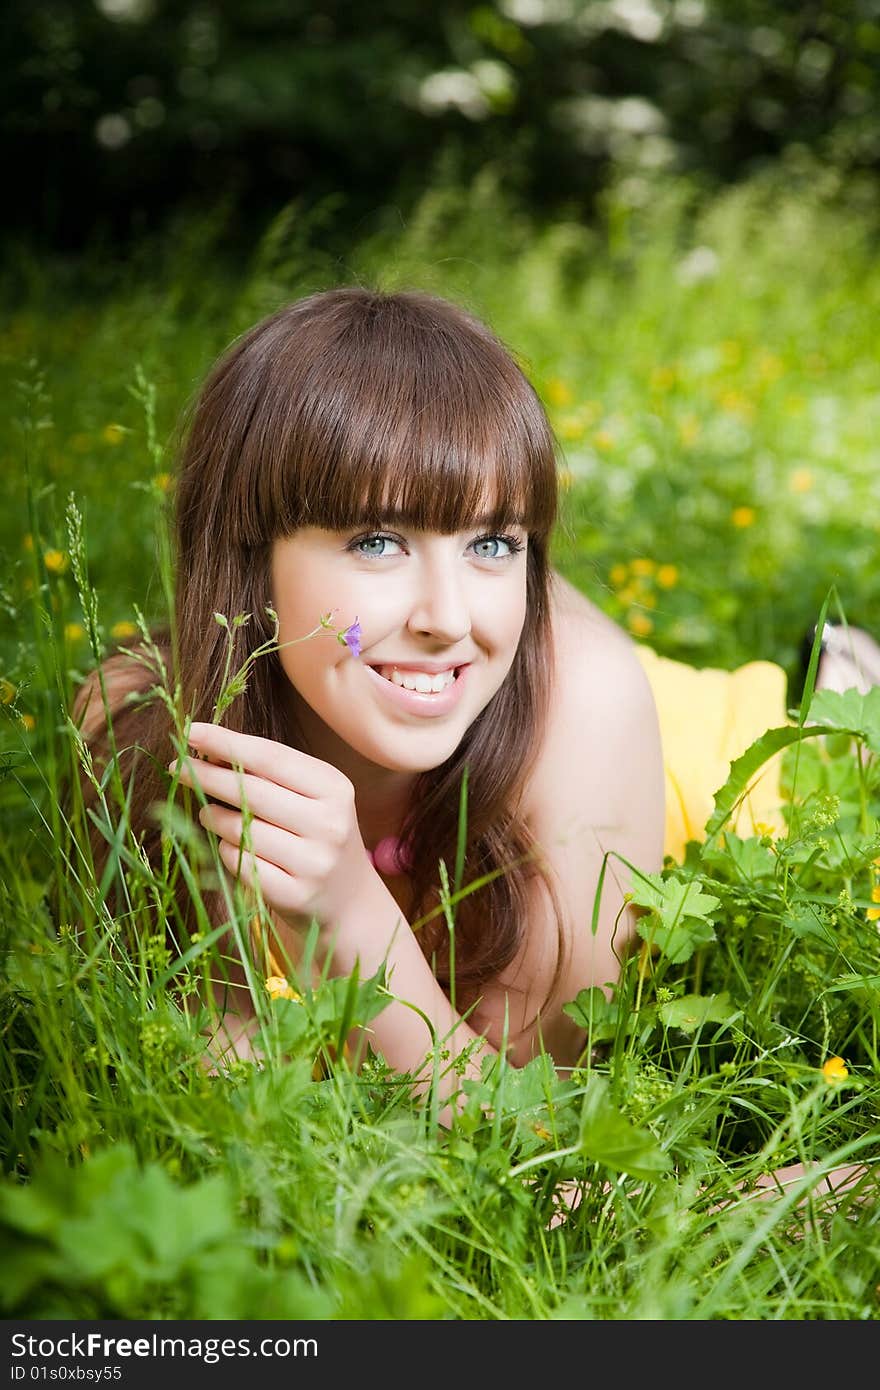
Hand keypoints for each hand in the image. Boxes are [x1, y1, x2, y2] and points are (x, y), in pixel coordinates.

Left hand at [169, 722, 374, 933]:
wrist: (350, 900)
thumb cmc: (317, 836)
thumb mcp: (309, 797)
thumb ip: (269, 774)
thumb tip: (209, 750)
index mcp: (334, 788)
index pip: (271, 757)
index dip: (226, 743)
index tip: (191, 732)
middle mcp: (329, 823)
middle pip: (252, 791)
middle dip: (207, 775)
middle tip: (176, 767)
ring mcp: (314, 862)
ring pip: (241, 829)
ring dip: (213, 817)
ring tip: (207, 813)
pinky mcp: (294, 894)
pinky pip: (240, 862)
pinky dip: (226, 850)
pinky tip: (230, 846)